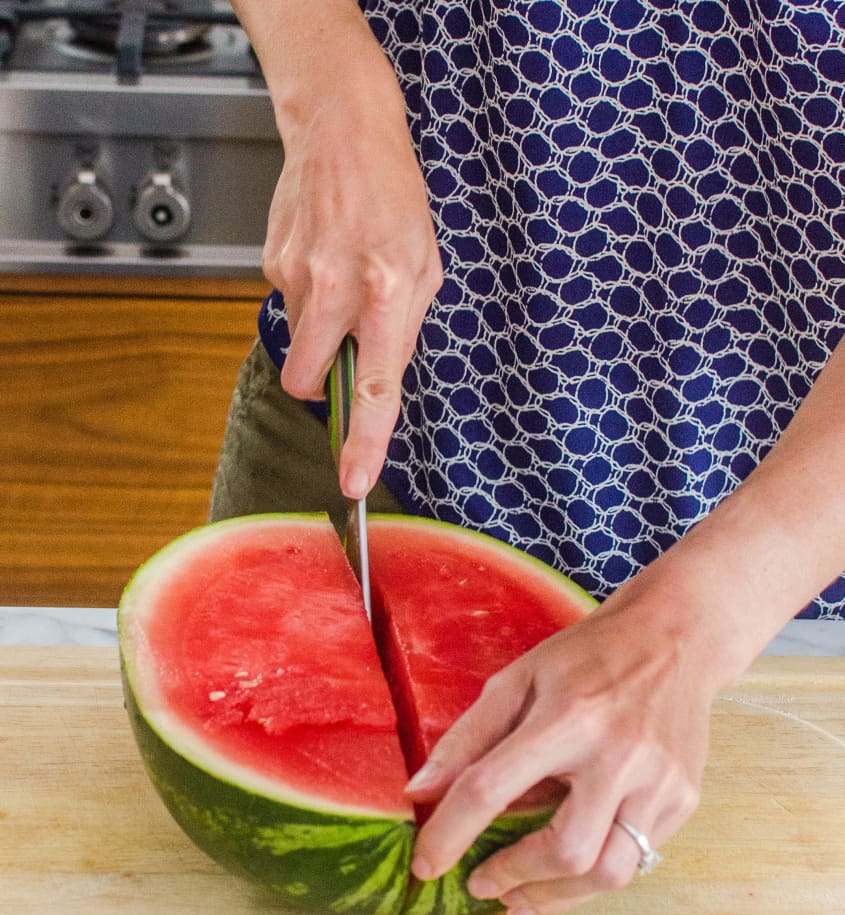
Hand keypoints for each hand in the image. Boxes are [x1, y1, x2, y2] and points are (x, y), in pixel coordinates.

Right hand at [260, 14, 441, 497]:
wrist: (342, 128)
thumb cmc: (393, 196)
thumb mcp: (426, 265)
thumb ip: (403, 330)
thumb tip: (374, 382)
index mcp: (390, 292)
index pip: (375, 388)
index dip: (363, 442)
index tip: (352, 480)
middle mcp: (340, 288)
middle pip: (308, 380)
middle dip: (317, 383)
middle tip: (339, 347)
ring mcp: (299, 276)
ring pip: (298, 343)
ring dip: (318, 329)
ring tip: (341, 276)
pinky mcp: (271, 263)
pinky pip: (287, 306)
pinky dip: (306, 295)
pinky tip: (323, 255)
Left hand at [405, 586, 714, 914]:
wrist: (675, 637)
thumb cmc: (587, 657)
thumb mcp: (517, 679)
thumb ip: (467, 738)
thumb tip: (419, 793)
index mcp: (569, 718)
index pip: (494, 789)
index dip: (450, 835)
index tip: (425, 865)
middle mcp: (621, 756)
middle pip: (566, 852)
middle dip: (514, 877)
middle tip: (480, 884)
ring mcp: (661, 782)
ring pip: (609, 873)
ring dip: (556, 896)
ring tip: (519, 897)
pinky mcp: (684, 799)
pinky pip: (637, 858)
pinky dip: (594, 872)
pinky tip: (568, 866)